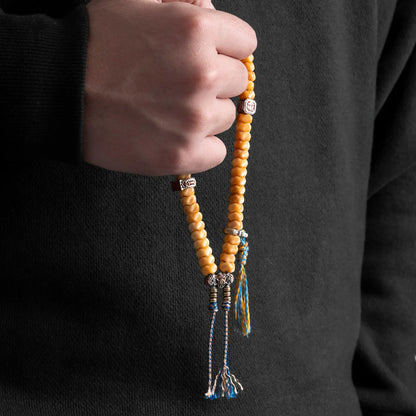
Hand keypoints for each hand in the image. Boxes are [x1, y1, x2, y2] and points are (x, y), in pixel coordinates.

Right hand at [83, 0, 256, 174]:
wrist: (58, 90)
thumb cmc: (95, 43)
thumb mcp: (139, 0)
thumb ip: (184, 3)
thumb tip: (210, 10)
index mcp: (196, 29)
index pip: (245, 44)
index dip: (226, 50)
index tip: (212, 57)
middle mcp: (202, 74)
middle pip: (237, 83)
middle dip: (215, 82)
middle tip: (181, 84)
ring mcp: (193, 119)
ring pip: (225, 118)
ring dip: (205, 115)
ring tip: (170, 110)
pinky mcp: (181, 155)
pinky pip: (216, 153)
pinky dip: (201, 147)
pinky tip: (176, 136)